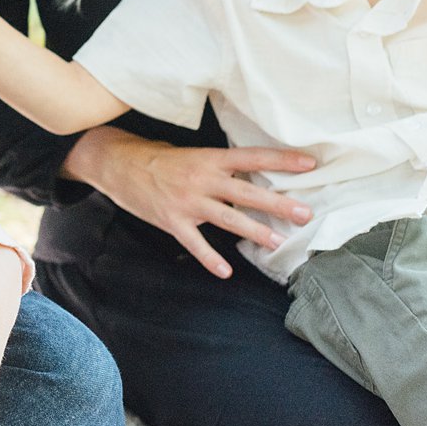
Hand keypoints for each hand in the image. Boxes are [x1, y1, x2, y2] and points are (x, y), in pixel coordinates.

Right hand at [67, 126, 315, 278]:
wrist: (117, 164)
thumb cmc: (156, 158)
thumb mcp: (190, 154)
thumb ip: (217, 166)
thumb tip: (249, 177)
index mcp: (208, 158)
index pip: (252, 157)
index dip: (281, 160)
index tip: (309, 164)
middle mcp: (201, 178)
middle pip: (247, 192)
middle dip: (278, 204)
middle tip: (305, 214)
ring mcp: (187, 201)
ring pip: (228, 218)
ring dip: (255, 231)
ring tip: (278, 243)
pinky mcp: (172, 220)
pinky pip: (195, 243)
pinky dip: (210, 258)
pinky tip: (226, 271)